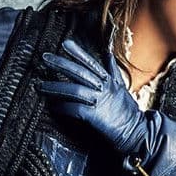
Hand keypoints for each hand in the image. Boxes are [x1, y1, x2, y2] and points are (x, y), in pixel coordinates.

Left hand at [37, 37, 147, 154]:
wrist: (136, 132)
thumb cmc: (127, 111)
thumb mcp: (121, 87)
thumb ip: (112, 70)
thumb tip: (108, 53)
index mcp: (109, 81)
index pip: (91, 63)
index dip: (78, 53)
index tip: (65, 43)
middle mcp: (104, 88)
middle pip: (80, 72)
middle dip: (61, 64)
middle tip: (45, 58)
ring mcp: (99, 101)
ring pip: (74, 90)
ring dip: (55, 87)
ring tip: (39, 86)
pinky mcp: (94, 116)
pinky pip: (74, 109)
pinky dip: (62, 107)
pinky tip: (52, 106)